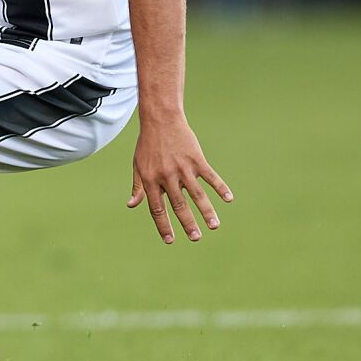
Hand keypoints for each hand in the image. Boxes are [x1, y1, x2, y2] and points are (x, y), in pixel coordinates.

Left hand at [126, 115, 232, 244]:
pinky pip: (210, 177)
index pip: (157, 209)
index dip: (163, 226)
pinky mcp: (196, 159)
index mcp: (151, 180)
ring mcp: (183, 168)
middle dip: (187, 224)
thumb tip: (132, 205)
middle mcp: (167, 177)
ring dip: (206, 211)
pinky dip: (220, 187)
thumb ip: (138, 187)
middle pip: (178, 205)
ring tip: (214, 226)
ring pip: (196, 194)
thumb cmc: (148, 145)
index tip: (170, 240)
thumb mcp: (138, 165)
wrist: (160, 120)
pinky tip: (228, 199)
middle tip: (196, 238)